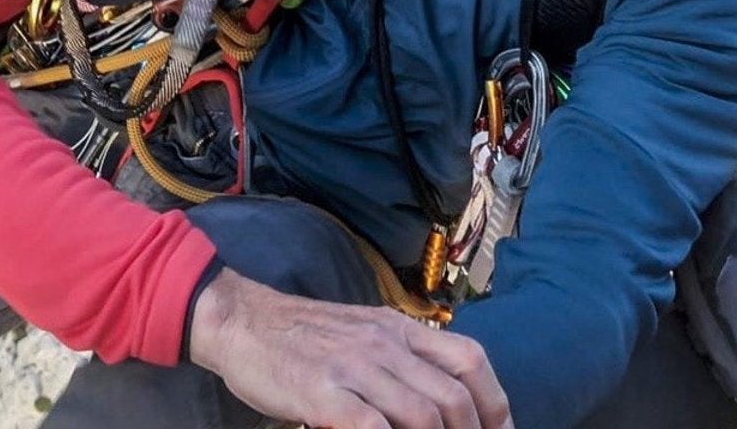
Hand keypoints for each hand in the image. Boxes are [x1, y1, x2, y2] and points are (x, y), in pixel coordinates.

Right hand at [188, 269, 513, 428]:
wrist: (241, 319)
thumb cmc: (301, 337)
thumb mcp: (361, 332)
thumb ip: (399, 360)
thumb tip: (439, 404)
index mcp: (398, 328)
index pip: (470, 361)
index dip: (495, 406)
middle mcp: (384, 343)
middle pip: (452, 398)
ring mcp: (354, 367)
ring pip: (422, 415)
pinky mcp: (322, 391)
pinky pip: (373, 427)